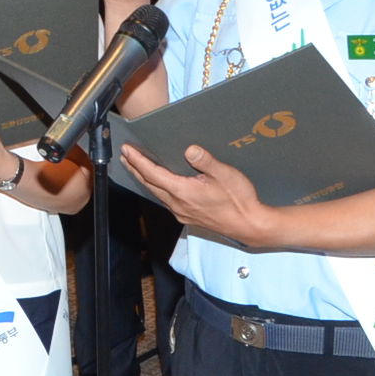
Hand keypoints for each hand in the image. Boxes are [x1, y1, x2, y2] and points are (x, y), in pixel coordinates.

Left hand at [121, 140, 270, 245]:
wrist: (249, 226)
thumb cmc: (239, 201)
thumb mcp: (225, 175)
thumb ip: (206, 161)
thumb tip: (189, 149)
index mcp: (183, 191)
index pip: (152, 174)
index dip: (138, 161)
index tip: (127, 150)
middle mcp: (178, 204)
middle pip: (149, 184)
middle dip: (135, 169)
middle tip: (124, 156)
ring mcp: (182, 212)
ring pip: (156, 193)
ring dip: (144, 179)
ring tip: (136, 168)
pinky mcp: (188, 217)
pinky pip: (166, 201)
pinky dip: (157, 189)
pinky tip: (159, 185)